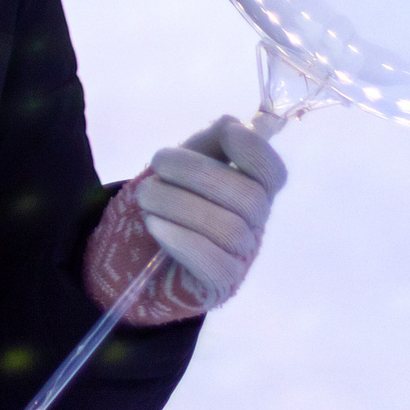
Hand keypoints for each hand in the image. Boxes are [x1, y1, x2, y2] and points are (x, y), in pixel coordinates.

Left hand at [138, 116, 286, 310]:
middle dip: (198, 172)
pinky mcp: (220, 284)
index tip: (227, 134)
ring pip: (228, 229)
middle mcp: (254, 224)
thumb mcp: (185, 162)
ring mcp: (240, 257)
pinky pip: (213, 263)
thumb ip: (210, 142)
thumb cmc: (170, 200)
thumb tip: (234, 125)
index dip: (257, 152)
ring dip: (178, 204)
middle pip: (248, 198)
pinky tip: (155, 224)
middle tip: (157, 162)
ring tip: (145, 195)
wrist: (137, 251)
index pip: (273, 173)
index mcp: (251, 189)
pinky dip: (181, 239)